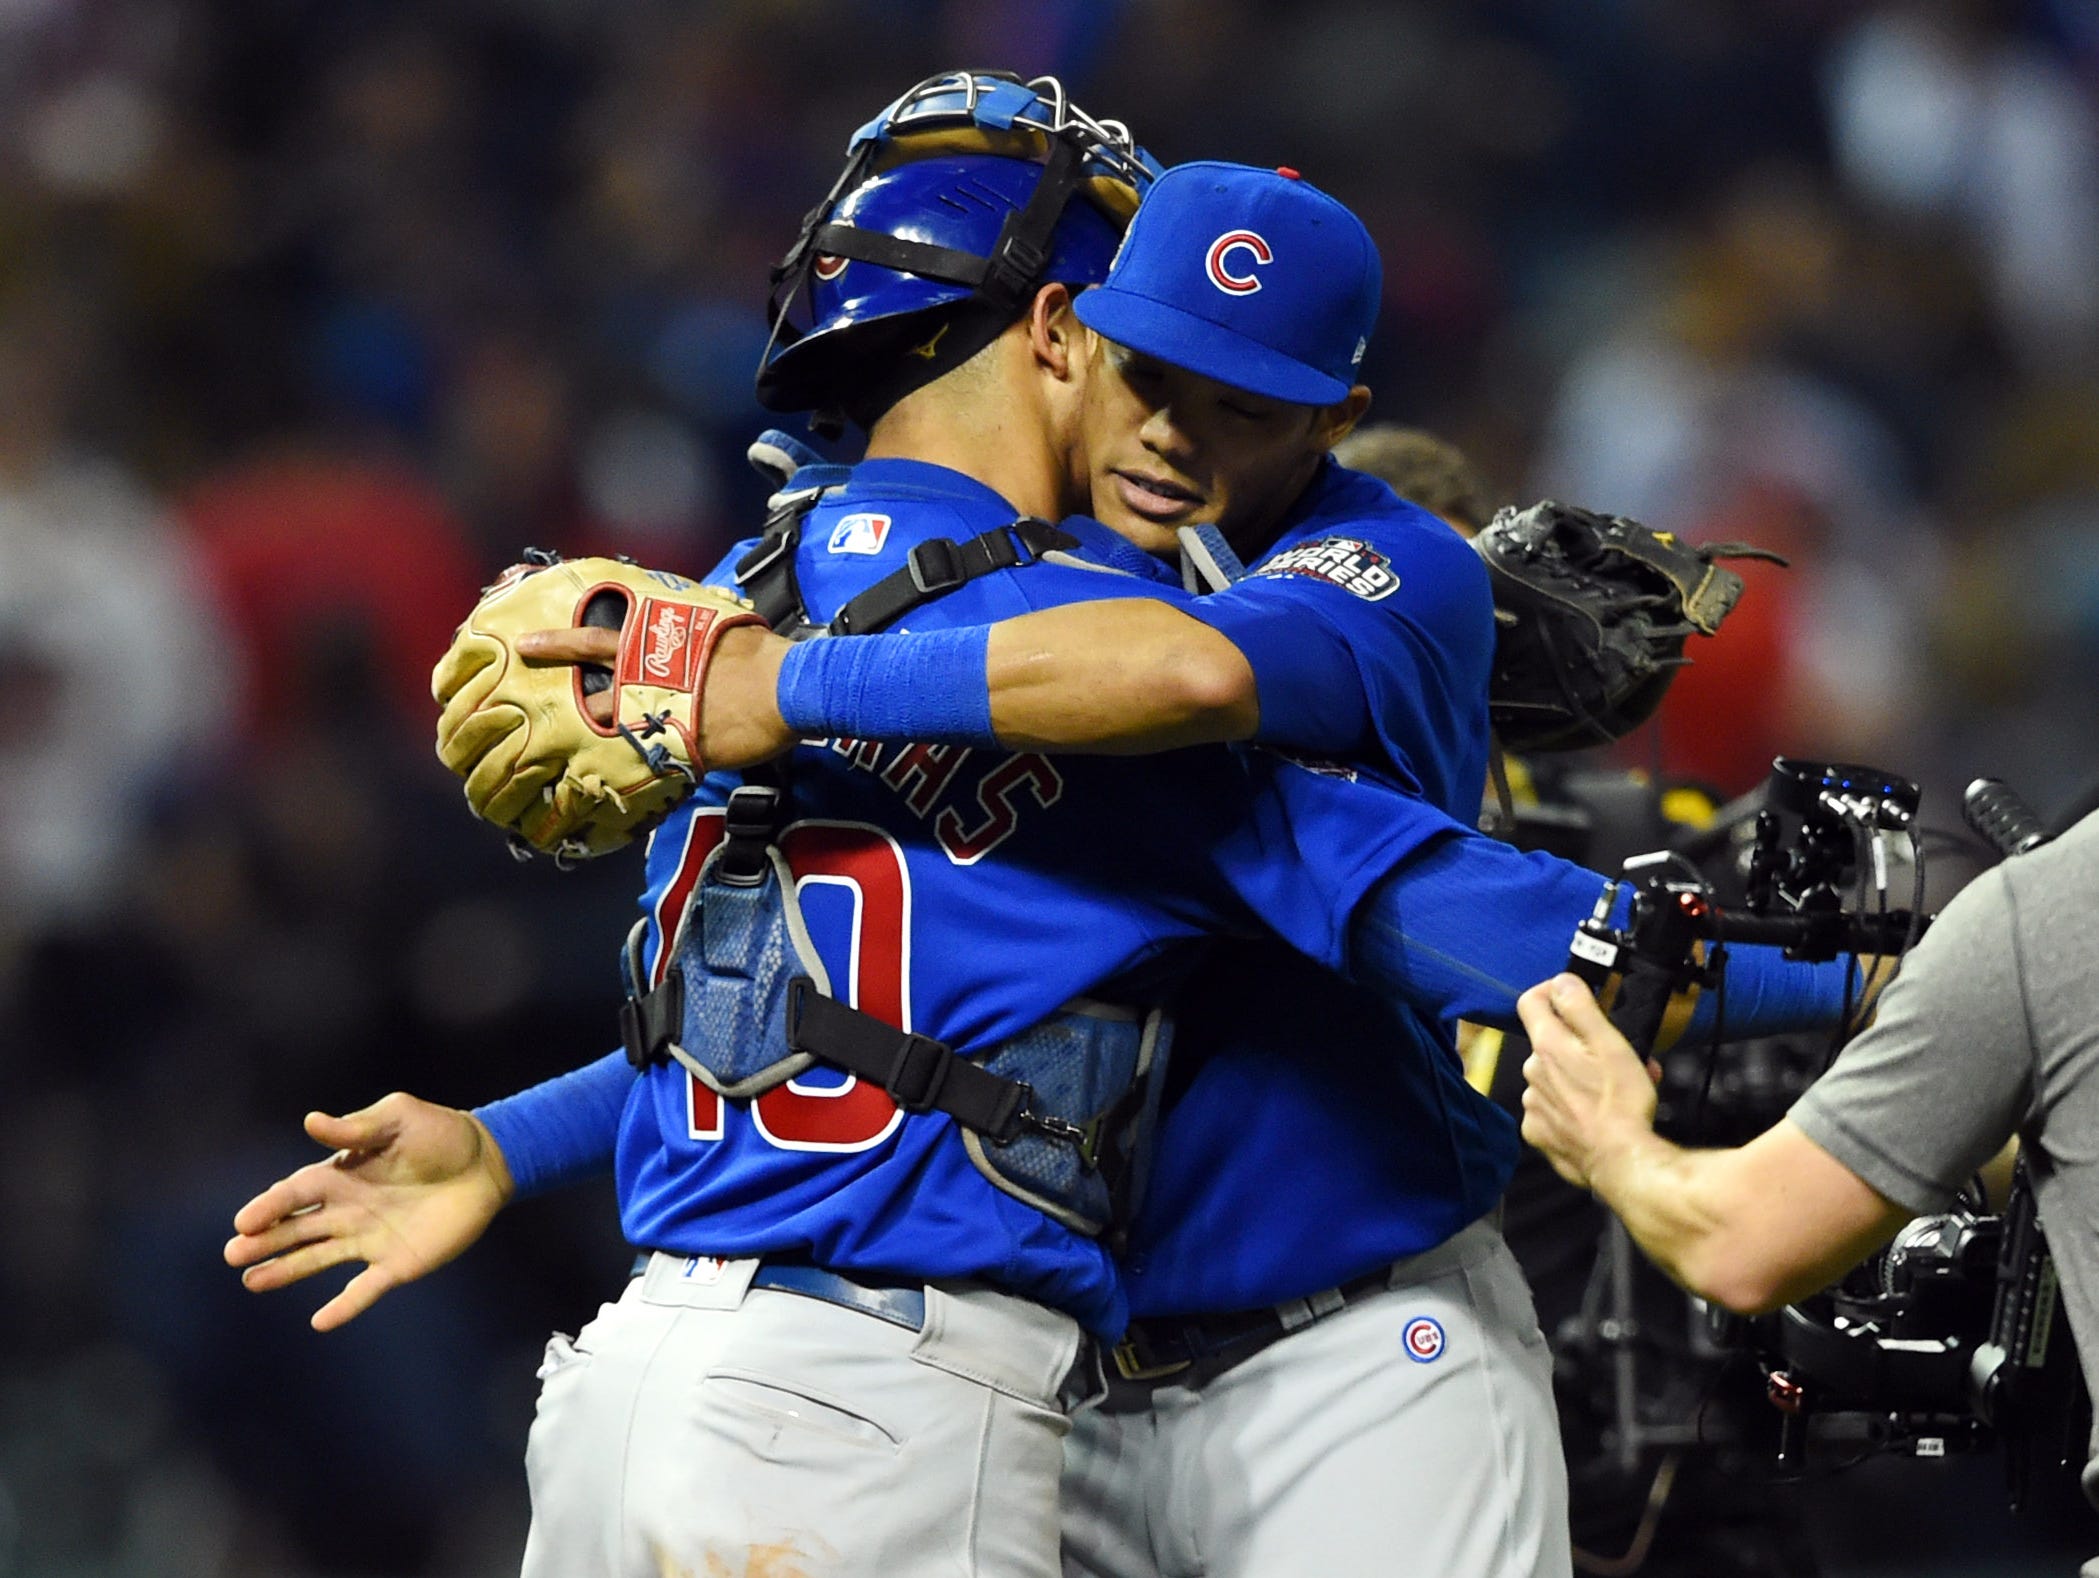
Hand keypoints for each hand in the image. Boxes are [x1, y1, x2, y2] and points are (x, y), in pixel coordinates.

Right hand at [224, 1093, 514, 1331]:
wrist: (488, 1163)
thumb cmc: (441, 1134)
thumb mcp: (399, 1118)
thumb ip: (357, 1127)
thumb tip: (311, 1121)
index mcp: (342, 1175)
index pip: (296, 1194)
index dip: (269, 1206)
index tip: (243, 1221)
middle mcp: (348, 1211)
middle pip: (298, 1229)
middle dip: (265, 1241)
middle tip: (234, 1255)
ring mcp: (370, 1240)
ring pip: (318, 1258)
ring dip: (286, 1271)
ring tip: (252, 1282)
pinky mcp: (397, 1264)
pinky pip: (365, 1289)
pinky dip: (344, 1306)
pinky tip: (320, 1322)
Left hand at [515, 624, 797, 767]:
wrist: (789, 688)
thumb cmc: (761, 653)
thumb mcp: (721, 623)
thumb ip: (694, 625)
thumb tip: (690, 617)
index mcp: (656, 648)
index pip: (595, 643)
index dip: (558, 644)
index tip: (525, 645)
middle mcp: (651, 683)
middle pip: (594, 697)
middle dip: (556, 710)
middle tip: (528, 722)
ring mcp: (664, 718)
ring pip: (616, 734)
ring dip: (592, 746)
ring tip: (560, 764)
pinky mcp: (684, 751)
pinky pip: (653, 764)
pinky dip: (639, 774)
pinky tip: (617, 791)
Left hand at [1517, 974, 1662, 1190]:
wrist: (1623, 1162)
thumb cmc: (1622, 1106)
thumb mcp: (1610, 1043)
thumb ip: (1580, 1007)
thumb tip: (1560, 982)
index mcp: (1547, 1047)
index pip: (1530, 1001)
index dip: (1550, 991)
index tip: (1570, 995)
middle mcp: (1532, 1073)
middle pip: (1549, 1043)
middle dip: (1580, 1045)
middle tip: (1615, 1057)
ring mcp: (1533, 1105)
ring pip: (1554, 1078)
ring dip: (1578, 1078)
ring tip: (1613, 1091)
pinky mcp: (1538, 1132)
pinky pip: (1551, 1110)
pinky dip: (1570, 1109)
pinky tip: (1595, 1116)